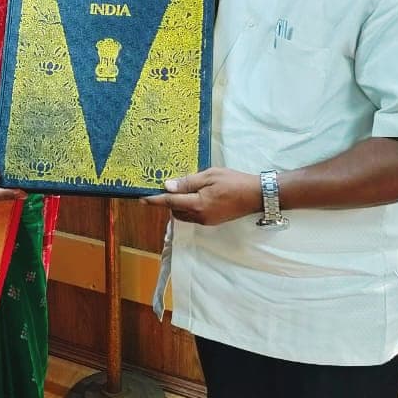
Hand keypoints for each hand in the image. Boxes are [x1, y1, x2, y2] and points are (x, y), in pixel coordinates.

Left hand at [144, 167, 260, 224]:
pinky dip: (188, 207)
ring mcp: (206, 221)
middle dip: (169, 202)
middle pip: (175, 211)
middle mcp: (200, 216)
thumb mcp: (210, 176)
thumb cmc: (234, 181)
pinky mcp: (212, 221)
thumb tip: (168, 186)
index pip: (171, 202)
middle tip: (168, 187)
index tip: (141, 198)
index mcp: (198, 204)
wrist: (256, 195)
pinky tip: (195, 196)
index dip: (156, 200)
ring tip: (183, 190)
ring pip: (184, 215)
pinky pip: (193, 216)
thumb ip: (188, 182)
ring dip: (179, 205)